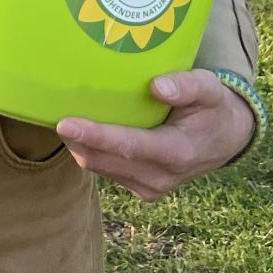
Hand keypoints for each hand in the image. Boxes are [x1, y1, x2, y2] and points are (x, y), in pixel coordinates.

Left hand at [56, 70, 256, 200]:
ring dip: (80, 146)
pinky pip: (105, 170)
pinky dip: (91, 152)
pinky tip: (82, 129)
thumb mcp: (209, 90)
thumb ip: (187, 86)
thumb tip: (156, 86)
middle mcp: (160, 177)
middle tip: (47, 112)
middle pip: (105, 161)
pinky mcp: (140, 187)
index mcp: (177, 152)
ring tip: (62, 116)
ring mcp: (149, 186)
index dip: (95, 137)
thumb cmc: (212, 107)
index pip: (129, 147)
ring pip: (100, 168)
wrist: (224, 139)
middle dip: (76, 140)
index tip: (65, 124)